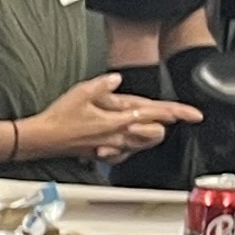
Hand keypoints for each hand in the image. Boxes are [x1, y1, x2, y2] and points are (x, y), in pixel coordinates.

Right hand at [20, 73, 198, 159]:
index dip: (176, 113)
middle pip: (154, 134)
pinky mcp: (102, 153)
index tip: (192, 114)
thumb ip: (103, 85)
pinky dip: (132, 145)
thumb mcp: (81, 92)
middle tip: (167, 116)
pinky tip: (128, 138)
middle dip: (162, 125)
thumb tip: (117, 80)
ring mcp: (111, 147)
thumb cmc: (58, 118)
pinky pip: (126, 152)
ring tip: (150, 125)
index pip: (155, 115)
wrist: (42, 140)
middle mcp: (117, 136)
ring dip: (150, 135)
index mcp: (116, 120)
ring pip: (142, 144)